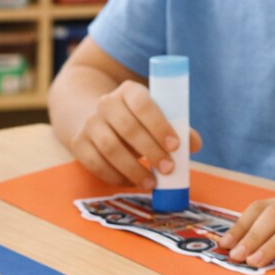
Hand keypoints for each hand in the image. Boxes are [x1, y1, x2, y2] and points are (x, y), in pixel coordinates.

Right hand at [70, 80, 200, 187]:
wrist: (97, 118)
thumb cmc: (137, 120)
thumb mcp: (156, 117)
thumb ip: (177, 129)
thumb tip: (194, 144)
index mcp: (129, 91)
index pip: (143, 103)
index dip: (159, 125)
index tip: (175, 146)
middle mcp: (106, 103)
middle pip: (127, 127)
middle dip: (150, 151)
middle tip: (168, 169)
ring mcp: (90, 123)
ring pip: (110, 148)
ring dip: (133, 168)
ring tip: (151, 183)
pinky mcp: (80, 144)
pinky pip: (96, 163)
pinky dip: (116, 177)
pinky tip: (132, 183)